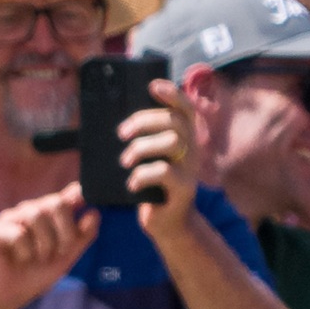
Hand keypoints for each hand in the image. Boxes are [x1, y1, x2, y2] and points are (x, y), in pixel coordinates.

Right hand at [0, 184, 96, 308]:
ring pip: (35, 215)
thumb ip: (82, 235)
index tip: (84, 203)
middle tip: (60, 251)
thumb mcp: (67, 256)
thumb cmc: (36, 273)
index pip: (68, 194)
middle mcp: (29, 210)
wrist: (10, 296)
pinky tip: (19, 259)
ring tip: (38, 257)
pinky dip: (24, 251)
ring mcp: (10, 218)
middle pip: (55, 203)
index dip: (78, 195)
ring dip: (44, 242)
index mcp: (49, 214)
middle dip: (65, 231)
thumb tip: (94, 212)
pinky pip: (17, 233)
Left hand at [124, 79, 203, 234]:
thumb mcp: (148, 160)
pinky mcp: (183, 188)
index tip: (151, 86)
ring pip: (172, 142)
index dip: (171, 93)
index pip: (185, 107)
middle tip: (121, 134)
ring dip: (141, 148)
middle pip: (174, 121)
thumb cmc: (152, 187)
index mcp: (185, 138)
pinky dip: (142, 174)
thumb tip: (117, 123)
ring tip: (125, 162)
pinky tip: (132, 183)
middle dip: (144, 121)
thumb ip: (142, 140)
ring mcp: (190, 168)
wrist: (166, 223)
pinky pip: (164, 172)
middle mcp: (192, 149)